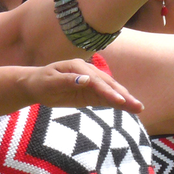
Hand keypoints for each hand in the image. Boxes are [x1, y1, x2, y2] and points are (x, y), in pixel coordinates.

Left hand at [22, 59, 143, 112]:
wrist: (35, 85)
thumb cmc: (40, 82)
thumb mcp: (49, 82)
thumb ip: (67, 80)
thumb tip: (87, 80)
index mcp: (77, 66)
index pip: (95, 80)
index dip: (107, 91)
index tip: (118, 100)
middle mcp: (87, 72)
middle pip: (107, 84)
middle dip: (122, 95)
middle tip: (137, 106)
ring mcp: (91, 82)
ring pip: (110, 91)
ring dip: (124, 99)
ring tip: (139, 108)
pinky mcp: (90, 92)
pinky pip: (105, 98)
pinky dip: (117, 102)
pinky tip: (130, 108)